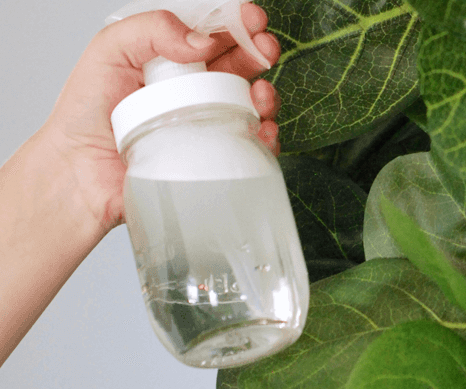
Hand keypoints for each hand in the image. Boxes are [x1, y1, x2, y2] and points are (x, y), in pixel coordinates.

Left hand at [42, 3, 281, 233]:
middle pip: (239, 66)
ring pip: (250, 105)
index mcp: (171, 60)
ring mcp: (203, 124)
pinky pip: (247, 147)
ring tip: (262, 96)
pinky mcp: (210, 158)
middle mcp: (191, 90)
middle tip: (266, 49)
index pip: (212, 35)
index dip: (237, 24)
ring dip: (266, 96)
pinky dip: (265, 138)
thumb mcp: (109, 51)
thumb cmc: (85, 114)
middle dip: (259, 53)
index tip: (253, 20)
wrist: (80, 173)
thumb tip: (202, 42)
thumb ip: (151, 30)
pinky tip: (262, 132)